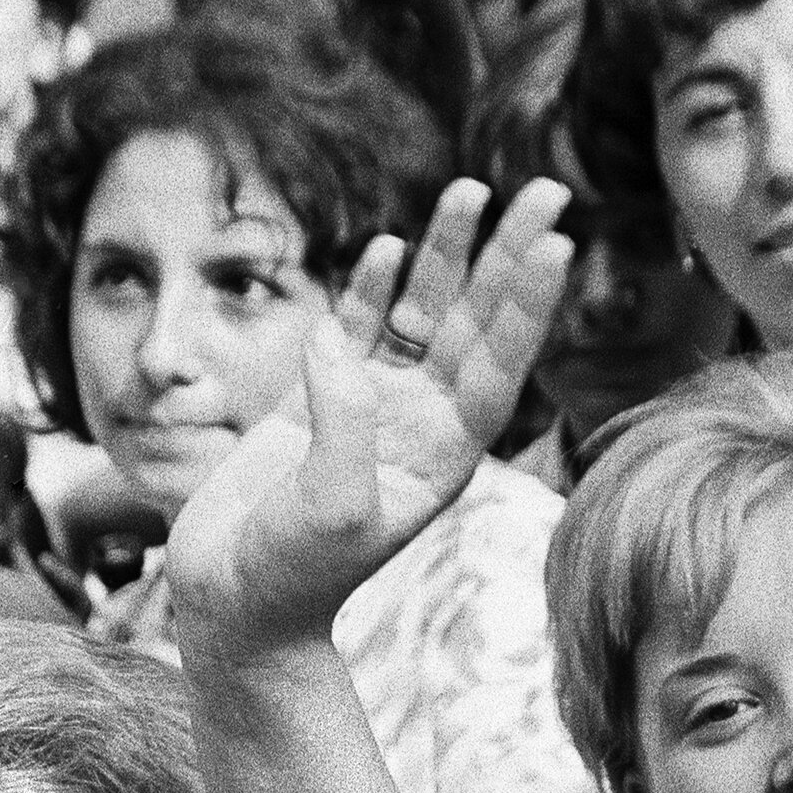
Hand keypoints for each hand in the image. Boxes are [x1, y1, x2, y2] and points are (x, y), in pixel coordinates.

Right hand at [166, 176, 572, 661]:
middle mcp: (421, 424)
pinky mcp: (317, 397)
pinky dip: (373, 286)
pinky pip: (358, 327)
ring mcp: (372, 406)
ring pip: (422, 313)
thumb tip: (337, 339)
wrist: (235, 603)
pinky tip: (390, 245)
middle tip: (547, 189)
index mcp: (443, 456)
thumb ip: (343, 421)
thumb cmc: (292, 573)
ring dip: (446, 254)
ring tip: (471, 189)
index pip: (498, 369)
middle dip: (507, 257)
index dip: (526, 307)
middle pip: (475, 324)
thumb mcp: (331, 506)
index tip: (557, 245)